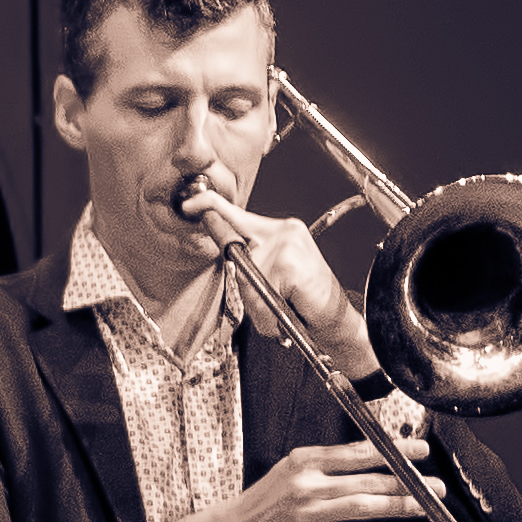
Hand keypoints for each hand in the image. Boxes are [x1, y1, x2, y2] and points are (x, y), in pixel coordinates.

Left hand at [171, 175, 369, 360]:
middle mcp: (282, 229)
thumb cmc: (300, 299)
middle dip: (246, 283)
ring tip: (283, 302)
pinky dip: (269, 310)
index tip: (188, 204)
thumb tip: (225, 251)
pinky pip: (259, 293)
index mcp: (275, 229)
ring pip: (245, 277)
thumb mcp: (266, 278)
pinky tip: (291, 303)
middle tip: (275, 295)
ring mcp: (287, 243)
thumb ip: (244, 263)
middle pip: (232, 253)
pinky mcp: (291, 263)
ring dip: (258, 302)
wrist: (334, 317)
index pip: (234, 212)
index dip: (208, 206)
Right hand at [218, 439, 425, 521]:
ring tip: (423, 507)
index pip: (358, 452)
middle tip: (432, 486)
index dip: (394, 452)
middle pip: (368, 481)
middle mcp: (307, 486)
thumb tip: (376, 459)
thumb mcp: (293, 469)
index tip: (419, 451)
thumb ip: (330, 464)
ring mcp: (309, 514)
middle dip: (406, 483)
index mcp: (305, 462)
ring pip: (364, 508)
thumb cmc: (267, 500)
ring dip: (398, 507)